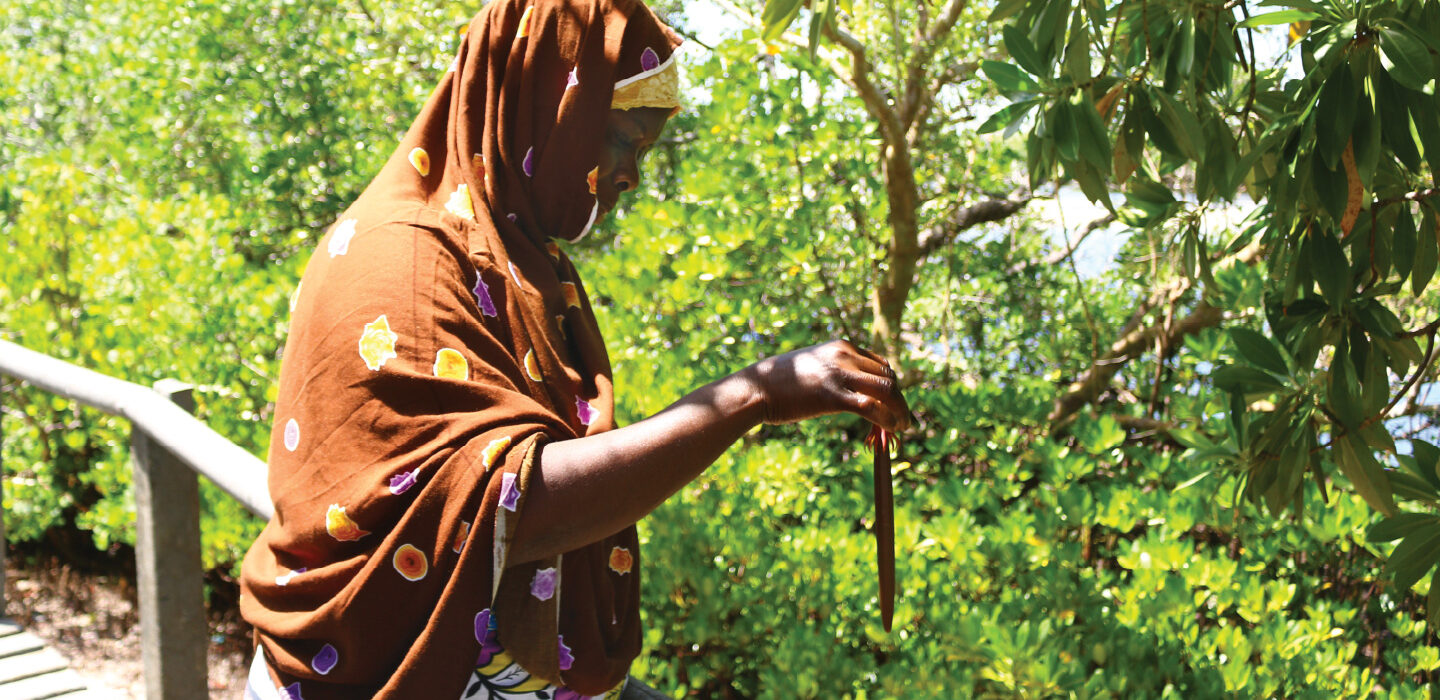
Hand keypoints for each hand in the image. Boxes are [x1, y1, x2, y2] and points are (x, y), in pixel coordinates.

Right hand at [743, 340, 911, 431]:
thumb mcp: (813, 366)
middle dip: (900, 399)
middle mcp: (845, 355)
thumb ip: (834, 371)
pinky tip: (891, 429)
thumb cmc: (780, 382)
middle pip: (888, 376)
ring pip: (887, 390)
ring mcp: (840, 374)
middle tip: (904, 418)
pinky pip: (872, 407)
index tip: (894, 403)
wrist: (756, 387)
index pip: (881, 363)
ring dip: (901, 410)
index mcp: (841, 346)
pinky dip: (887, 420)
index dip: (892, 385)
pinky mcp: (833, 396)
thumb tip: (850, 389)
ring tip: (904, 426)